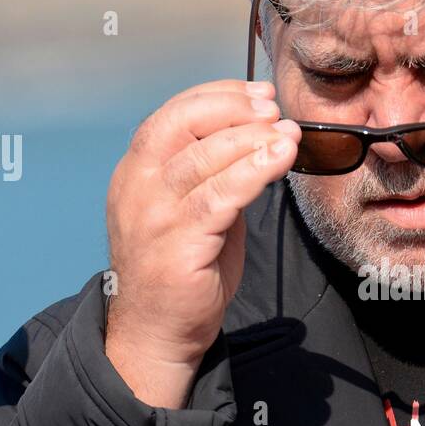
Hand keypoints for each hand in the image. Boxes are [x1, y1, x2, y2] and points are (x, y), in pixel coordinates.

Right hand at [105, 79, 299, 407]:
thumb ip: (214, 176)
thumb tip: (259, 140)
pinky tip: (279, 161)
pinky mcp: (176, 245)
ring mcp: (152, 216)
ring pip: (203, 158)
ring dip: (252, 139)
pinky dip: (253, 172)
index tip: (258, 92)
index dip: (217, 96)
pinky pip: (219, 198)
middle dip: (234, 110)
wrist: (158, 332)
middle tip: (274, 109)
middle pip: (183, 126)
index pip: (172, 115)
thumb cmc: (183, 271)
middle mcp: (136, 187)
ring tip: (288, 134)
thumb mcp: (194, 210)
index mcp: (136, 172)